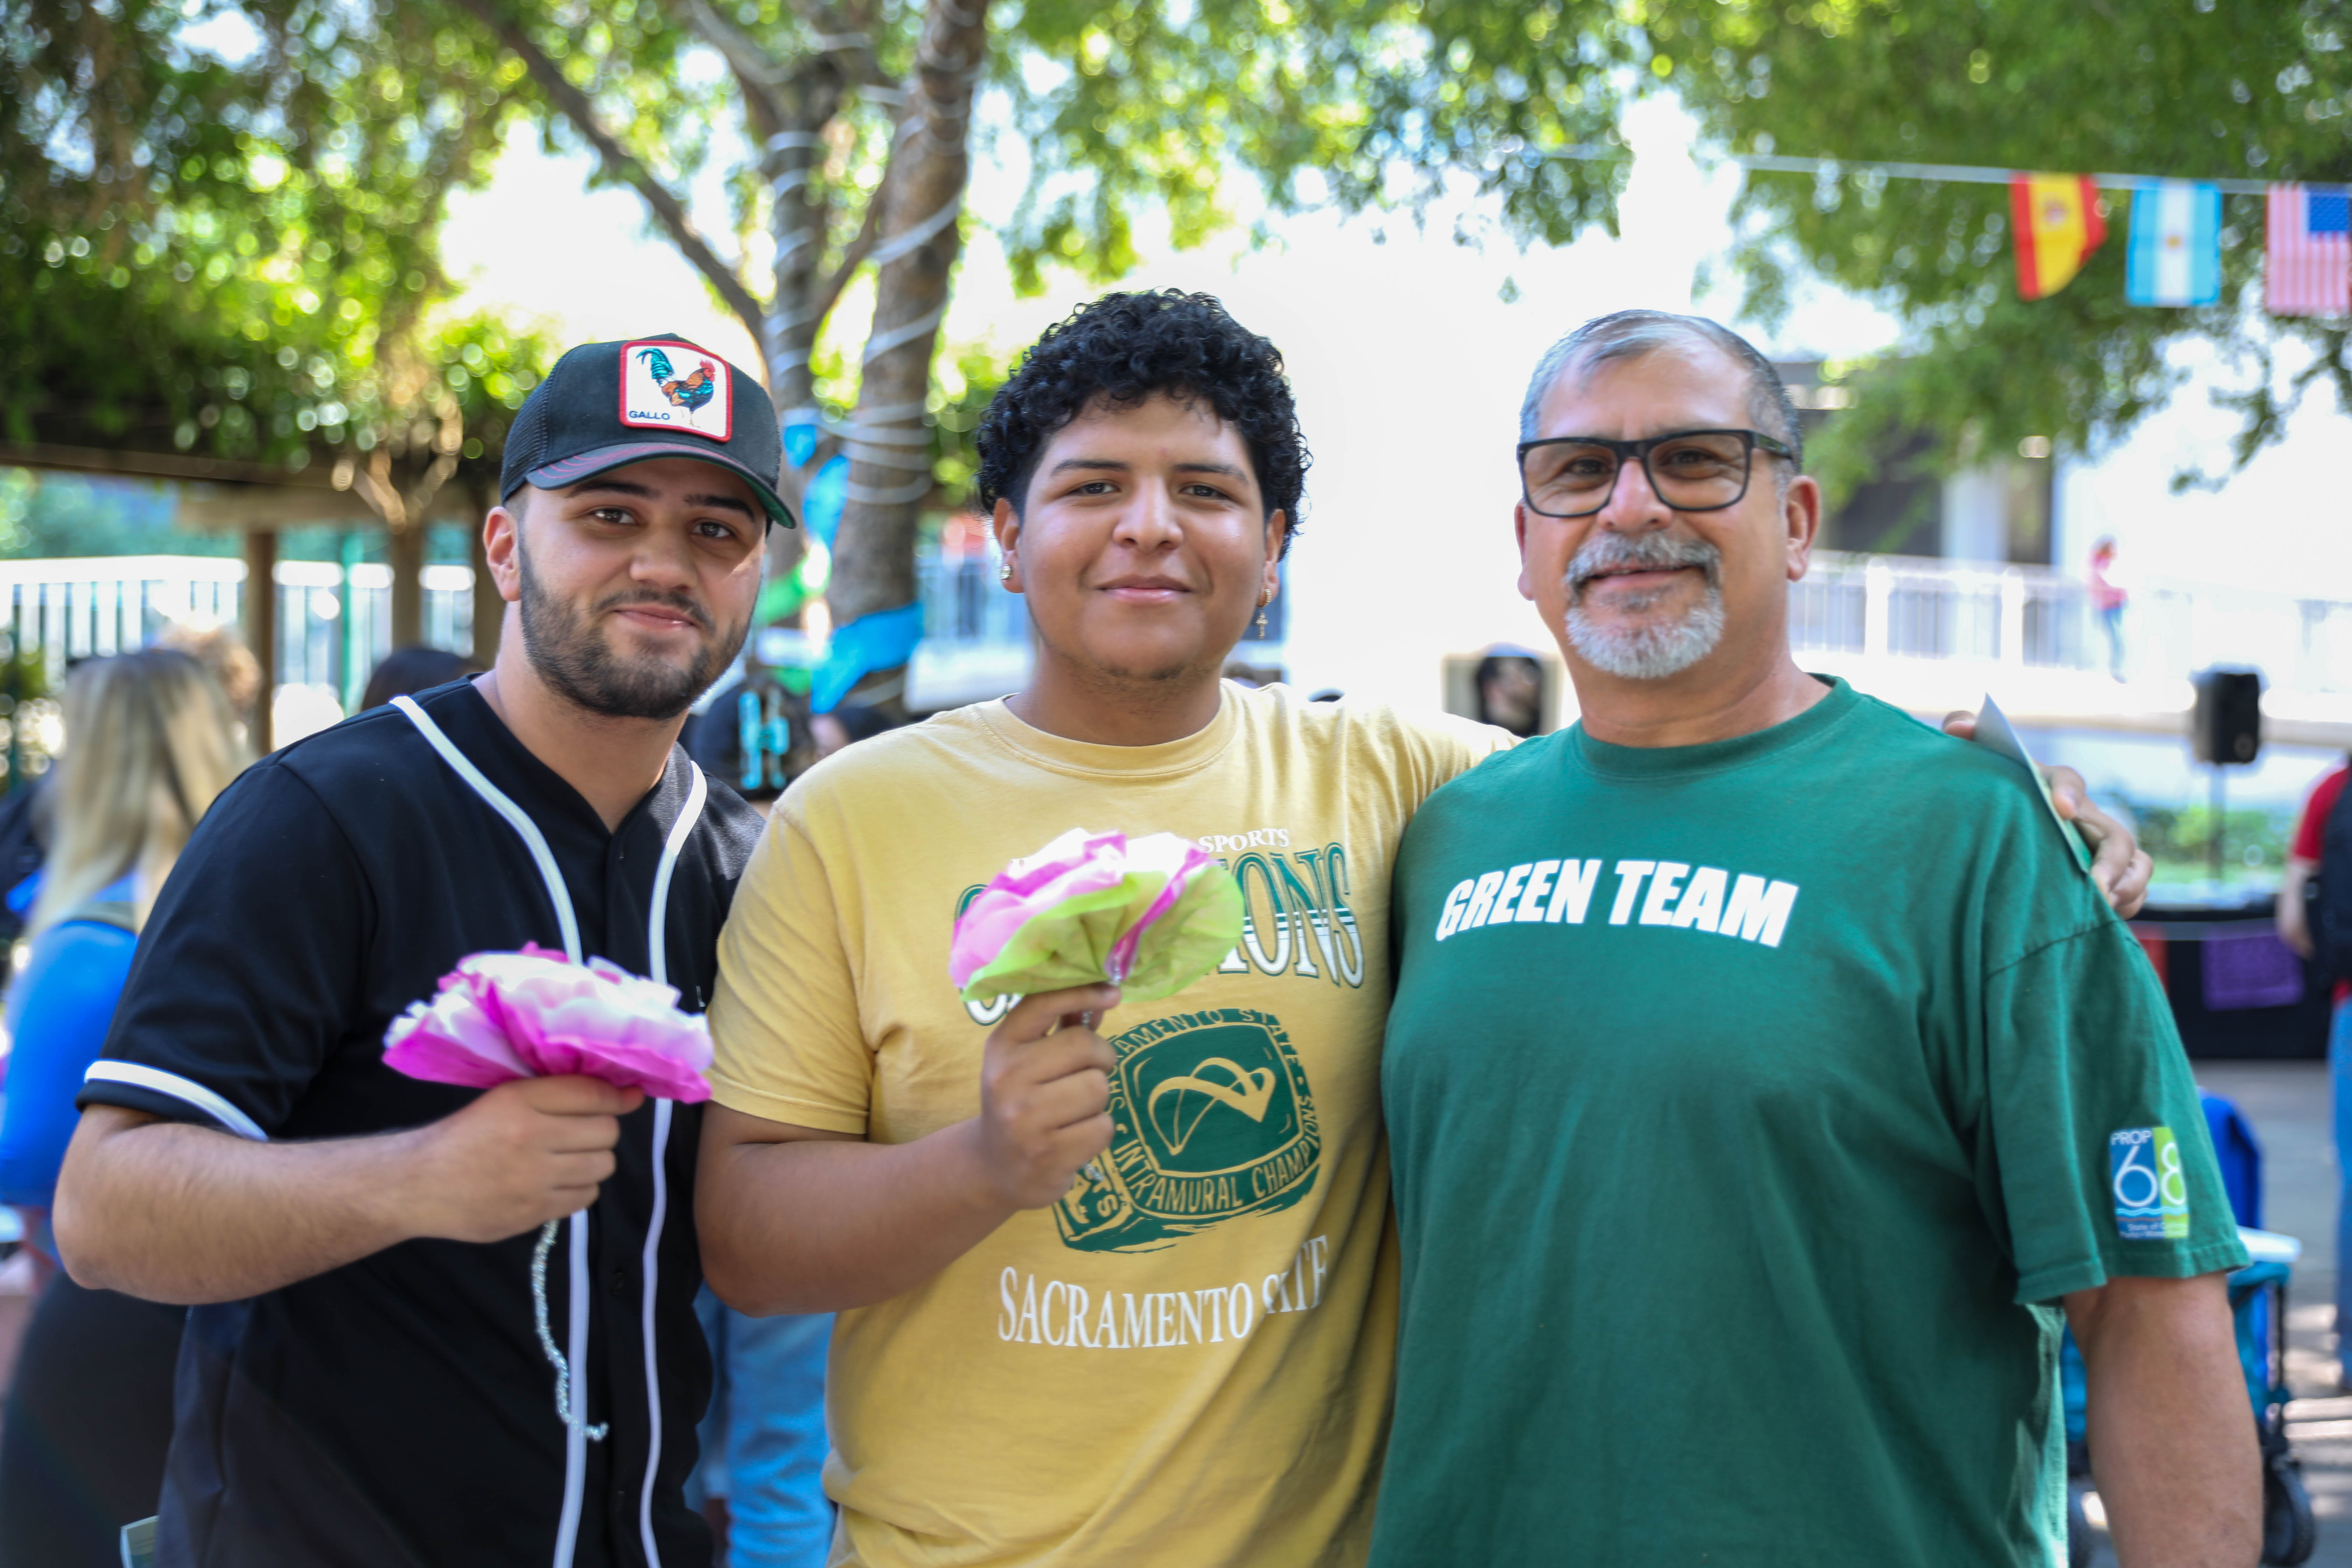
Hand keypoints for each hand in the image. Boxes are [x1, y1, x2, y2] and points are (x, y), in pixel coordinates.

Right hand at [403, 1075, 642, 1243]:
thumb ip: (559, 1093)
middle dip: (601, 1130)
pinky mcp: (532, 1212)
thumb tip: (626, 1094)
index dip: (619, 1096)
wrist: (417, 1185)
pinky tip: (555, 1182)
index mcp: (518, 1100)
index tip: (629, 1096)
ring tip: (566, 1158)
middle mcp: (529, 1137)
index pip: (592, 1094)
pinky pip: (585, 1197)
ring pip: (602, 1166)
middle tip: (580, 1133)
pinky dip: (579, 1188)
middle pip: (606, 1132)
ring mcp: (532, 1179)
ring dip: (592, 1161)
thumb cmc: (464, 1137)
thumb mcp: (502, 1100)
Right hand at [970, 984, 1117, 1210]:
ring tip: (1075, 1110)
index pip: (1043, 1003)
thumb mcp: (1028, 1061)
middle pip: (1084, 1046)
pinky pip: (1103, 1127)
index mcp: (1002, 1047)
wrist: (993, 1168)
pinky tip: (1074, 1137)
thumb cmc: (1022, 1101)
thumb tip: (1104, 997)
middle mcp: (1007, 1079)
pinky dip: (1098, 1131)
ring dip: (1098, 1099)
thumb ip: (1063, 1028)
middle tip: (1087, 1074)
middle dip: (1100, 1059)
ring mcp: (1025, 1119)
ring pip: (1098, 1088)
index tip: (1113, 993)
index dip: (1084, 992)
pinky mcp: (1048, 1154)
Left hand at [1944, 711, 2152, 917]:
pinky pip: (2132, 889)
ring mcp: (2098, 847)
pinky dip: (2127, 903)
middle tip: (2093, 887)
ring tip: (2102, 905)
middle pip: (2116, 835)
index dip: (2069, 793)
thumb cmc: (1987, 790)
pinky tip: (2101, 918)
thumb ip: (1965, 733)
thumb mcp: (1973, 764)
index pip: (2069, 780)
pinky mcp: (2104, 876)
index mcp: (2052, 785)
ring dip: (2126, 885)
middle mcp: (2084, 816)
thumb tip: (1959, 724)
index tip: (2062, 809)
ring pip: (2135, 863)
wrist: (1991, 825)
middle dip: (2110, 861)